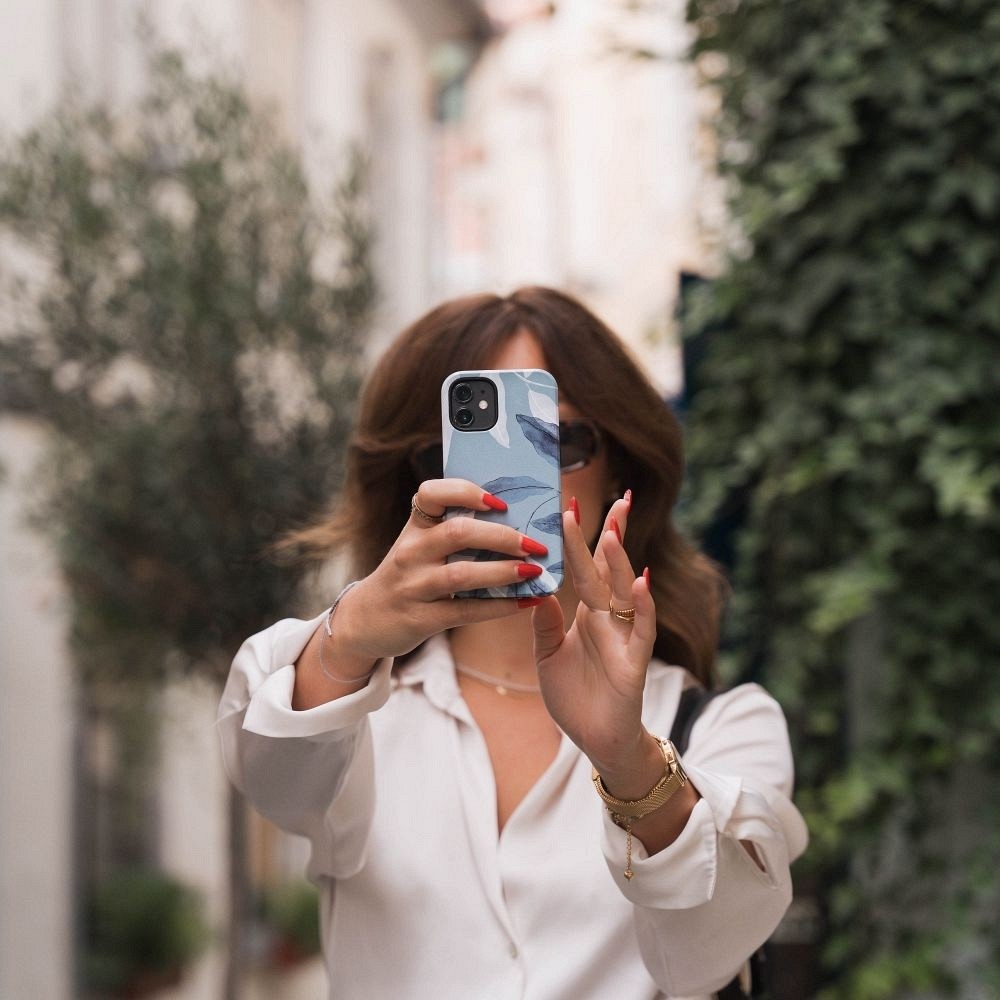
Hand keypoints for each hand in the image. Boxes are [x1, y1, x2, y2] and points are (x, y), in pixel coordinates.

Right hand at [332, 479, 549, 663]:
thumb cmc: (409, 574)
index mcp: (416, 526)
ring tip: (534, 572)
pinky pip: (465, 610)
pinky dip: (499, 606)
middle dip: (502, 536)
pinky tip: (526, 602)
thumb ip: (455, 529)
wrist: (366, 620)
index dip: (466, 492)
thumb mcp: (420, 545)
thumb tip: (517, 520)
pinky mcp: (420, 618)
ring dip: (503, 571)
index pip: (432, 493)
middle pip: (458, 532)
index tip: (499, 501)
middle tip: (535, 544)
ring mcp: (413, 585)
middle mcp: (411, 551)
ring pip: (462, 573)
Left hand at [530, 493, 656, 779]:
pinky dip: (644, 607)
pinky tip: (643, 583)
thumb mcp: (547, 655)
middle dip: (614, 534)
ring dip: (621, 562)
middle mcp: (609, 619)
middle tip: (618, 498)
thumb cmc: (575, 696)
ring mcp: (623, 638)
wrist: (595, 741)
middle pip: (611, 569)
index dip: (582, 538)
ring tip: (614, 531)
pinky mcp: (633, 663)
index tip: (574, 504)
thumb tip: (534, 584)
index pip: (588, 567)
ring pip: (625, 593)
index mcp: (588, 613)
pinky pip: (641, 631)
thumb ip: (543, 621)